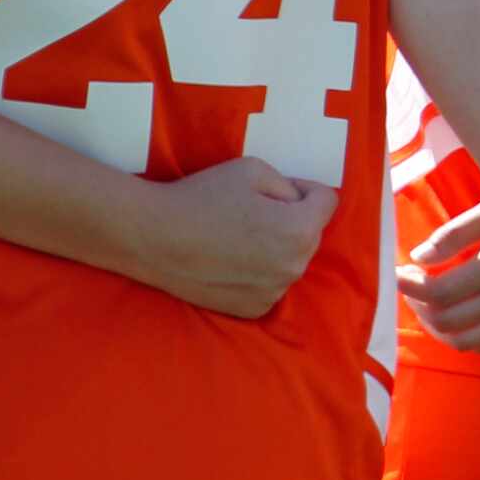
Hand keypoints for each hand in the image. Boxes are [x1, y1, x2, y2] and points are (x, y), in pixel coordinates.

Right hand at [129, 156, 339, 317]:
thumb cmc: (203, 197)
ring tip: (239, 236)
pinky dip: (260, 271)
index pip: (327, 201)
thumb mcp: (254, 170)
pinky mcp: (252, 309)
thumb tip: (299, 202)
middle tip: (253, 211)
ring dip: (277, 247)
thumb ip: (289, 186)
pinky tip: (231, 260)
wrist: (152, 238)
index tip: (276, 190)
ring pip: (291, 259)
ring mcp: (273, 292)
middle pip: (310, 233)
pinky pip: (271, 283)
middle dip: (293, 219)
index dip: (304, 189)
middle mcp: (293, 267)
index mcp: (300, 230)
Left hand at [397, 195, 479, 353]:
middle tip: (413, 285)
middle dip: (419, 306)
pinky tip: (461, 314)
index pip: (439, 292)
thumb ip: (457, 233)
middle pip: (447, 321)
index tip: (400, 272)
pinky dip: (466, 336)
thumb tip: (418, 256)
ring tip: (432, 303)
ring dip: (439, 326)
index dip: (410, 286)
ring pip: (465, 341)